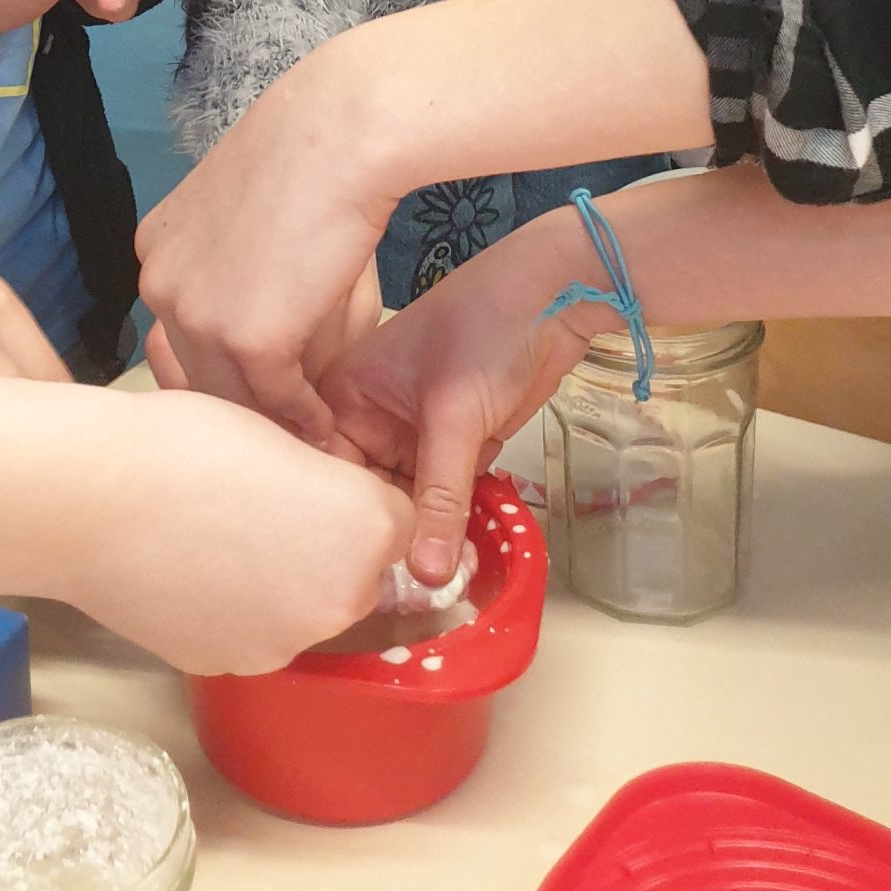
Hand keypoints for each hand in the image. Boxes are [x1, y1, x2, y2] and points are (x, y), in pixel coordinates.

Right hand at [75, 388, 411, 674]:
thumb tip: (328, 494)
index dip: (356, 491)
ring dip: (279, 579)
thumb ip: (326, 475)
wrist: (95, 495)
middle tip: (260, 501)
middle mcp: (342, 600)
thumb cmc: (187, 441)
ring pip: (301, 605)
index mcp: (365, 530)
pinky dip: (232, 606)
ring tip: (216, 532)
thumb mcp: (278, 431)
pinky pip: (252, 630)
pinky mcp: (231, 664)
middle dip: (325, 543)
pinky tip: (189, 566)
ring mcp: (284, 642)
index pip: (397, 519)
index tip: (315, 475)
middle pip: (356, 572)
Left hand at [136, 31, 398, 443]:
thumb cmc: (314, 167)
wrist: (339, 136)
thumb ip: (250, 298)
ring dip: (276, 421)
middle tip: (291, 433)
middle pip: (200, 372)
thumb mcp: (256, 234)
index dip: (228, 370)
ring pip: (235, 393)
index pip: (183, 335)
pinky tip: (330, 424)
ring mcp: (194, 313)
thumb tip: (272, 377)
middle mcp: (160, 283)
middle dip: (250, 404)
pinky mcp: (242, 337)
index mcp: (156, 252)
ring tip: (314, 438)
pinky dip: (305, 418)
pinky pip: (277, 399)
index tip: (266, 395)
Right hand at [319, 210, 597, 581]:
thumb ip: (440, 500)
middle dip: (399, 541)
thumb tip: (426, 578)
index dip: (356, 531)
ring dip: (435, 537)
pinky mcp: (453, 443)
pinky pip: (446, 497)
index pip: (336, 480)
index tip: (377, 590)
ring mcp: (412, 433)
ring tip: (453, 583)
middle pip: (371, 499)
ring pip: (411, 505)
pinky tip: (472, 558)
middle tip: (423, 596)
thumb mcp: (453, 417)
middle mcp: (368, 418)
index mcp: (344, 397)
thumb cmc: (484, 330)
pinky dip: (462, 521)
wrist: (553, 294)